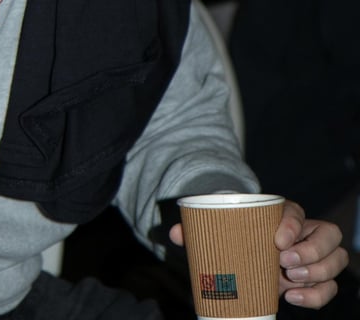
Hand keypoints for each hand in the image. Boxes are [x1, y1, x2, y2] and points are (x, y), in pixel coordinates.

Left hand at [169, 199, 348, 309]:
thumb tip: (172, 234)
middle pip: (328, 234)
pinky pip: (329, 287)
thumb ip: (196, 230)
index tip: (277, 240)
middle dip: (311, 251)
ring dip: (318, 273)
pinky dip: (317, 295)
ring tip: (290, 281)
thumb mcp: (217, 229)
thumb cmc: (232, 233)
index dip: (292, 224)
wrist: (243, 249)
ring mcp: (312, 256)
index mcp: (281, 214)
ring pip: (335, 260)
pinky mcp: (313, 279)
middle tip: (285, 263)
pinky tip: (294, 298)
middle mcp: (303, 233)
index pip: (296, 211)